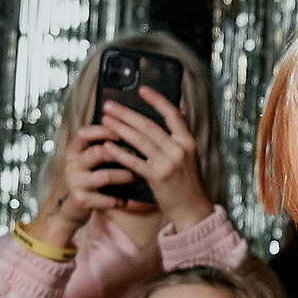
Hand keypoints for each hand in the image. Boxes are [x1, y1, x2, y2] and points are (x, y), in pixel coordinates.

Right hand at [34, 124, 140, 247]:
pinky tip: (125, 201)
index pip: (84, 133)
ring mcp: (74, 183)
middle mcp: (71, 165)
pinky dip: (117, 200)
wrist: (68, 211)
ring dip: (124, 176)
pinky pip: (104, 199)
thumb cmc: (84, 182)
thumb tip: (125, 133)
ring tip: (137, 177)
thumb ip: (97, 149)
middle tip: (138, 156)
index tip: (122, 131)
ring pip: (105, 176)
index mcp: (72, 152)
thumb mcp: (85, 162)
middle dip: (120, 154)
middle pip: (97, 152)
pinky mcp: (80, 200)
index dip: (102, 130)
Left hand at [96, 87, 213, 229]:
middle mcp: (179, 149)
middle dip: (126, 113)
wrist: (192, 208)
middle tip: (109, 105)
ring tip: (105, 120)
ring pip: (139, 141)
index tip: (142, 89)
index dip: (156, 100)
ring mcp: (168, 163)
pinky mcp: (157, 177)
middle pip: (148, 125)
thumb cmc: (188, 181)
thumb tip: (180, 111)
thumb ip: (182, 133)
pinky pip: (135, 162)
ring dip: (119, 128)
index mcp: (187, 141)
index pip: (171, 114)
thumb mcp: (190, 154)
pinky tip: (108, 145)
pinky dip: (120, 153)